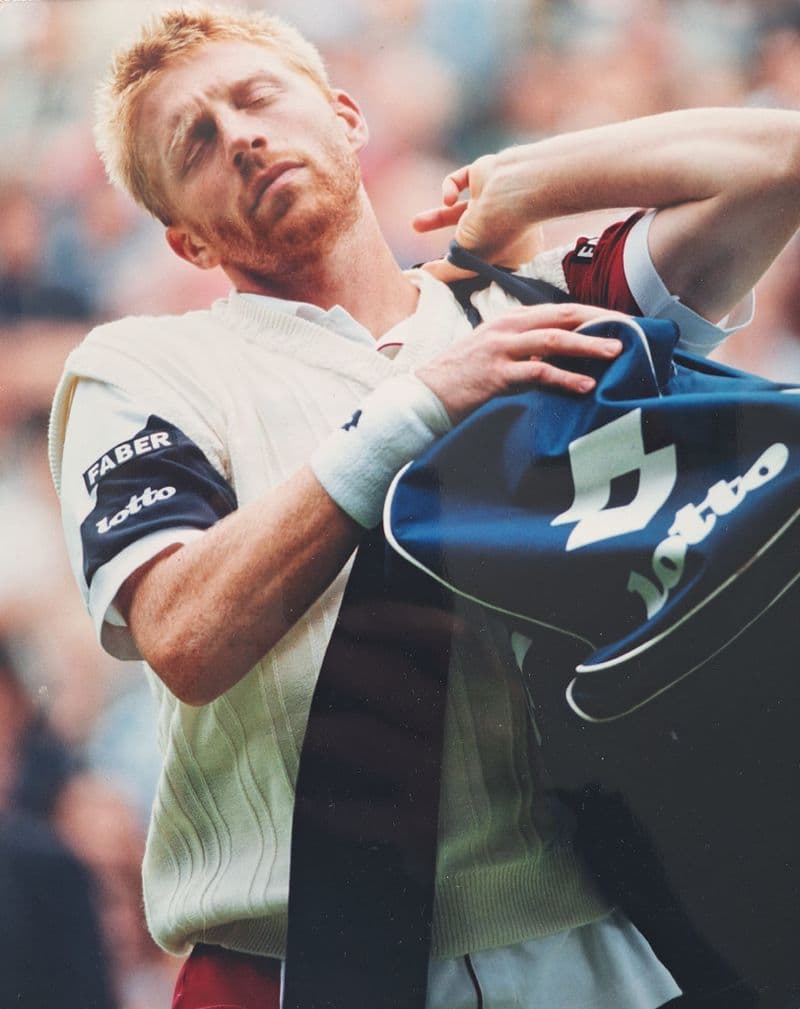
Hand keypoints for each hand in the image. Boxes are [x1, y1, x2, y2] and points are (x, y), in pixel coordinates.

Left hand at [412, 152, 541, 282]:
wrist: (518, 187)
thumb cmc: (497, 229)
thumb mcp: (468, 260)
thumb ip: (447, 271)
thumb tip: (425, 276)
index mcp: (504, 251)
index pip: (477, 262)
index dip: (459, 268)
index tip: (437, 271)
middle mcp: (499, 226)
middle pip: (465, 238)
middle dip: (445, 246)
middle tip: (424, 254)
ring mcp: (491, 200)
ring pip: (458, 210)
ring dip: (436, 217)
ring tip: (415, 225)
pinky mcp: (482, 175)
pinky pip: (460, 181)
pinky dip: (450, 188)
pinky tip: (448, 199)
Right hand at [416, 303, 625, 425]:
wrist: (423, 396)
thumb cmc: (460, 380)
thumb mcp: (493, 356)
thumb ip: (523, 352)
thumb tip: (557, 359)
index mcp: (508, 321)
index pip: (558, 310)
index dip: (590, 313)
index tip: (619, 321)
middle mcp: (506, 328)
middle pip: (561, 317)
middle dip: (598, 321)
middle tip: (631, 330)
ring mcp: (500, 350)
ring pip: (554, 340)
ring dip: (589, 344)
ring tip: (618, 351)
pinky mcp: (496, 374)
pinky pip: (538, 373)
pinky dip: (565, 378)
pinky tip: (586, 385)